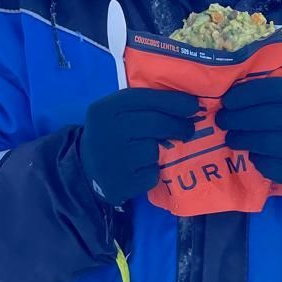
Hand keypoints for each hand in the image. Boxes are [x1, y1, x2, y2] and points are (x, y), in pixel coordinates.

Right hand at [80, 87, 200, 205]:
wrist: (87, 169)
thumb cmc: (112, 135)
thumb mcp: (116, 112)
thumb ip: (144, 105)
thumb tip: (188, 105)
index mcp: (105, 109)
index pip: (145, 98)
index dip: (173, 101)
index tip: (194, 106)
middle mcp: (106, 132)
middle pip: (155, 124)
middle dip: (179, 125)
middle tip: (189, 129)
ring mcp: (112, 159)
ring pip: (154, 150)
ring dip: (160, 151)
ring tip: (151, 152)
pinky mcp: (120, 183)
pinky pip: (151, 174)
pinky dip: (153, 172)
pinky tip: (141, 169)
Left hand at [216, 77, 281, 195]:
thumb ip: (278, 94)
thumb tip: (234, 96)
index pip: (273, 91)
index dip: (245, 95)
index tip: (227, 100)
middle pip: (265, 117)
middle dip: (236, 118)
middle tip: (222, 120)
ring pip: (263, 141)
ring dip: (240, 138)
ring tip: (231, 137)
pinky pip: (267, 164)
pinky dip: (256, 158)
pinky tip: (253, 153)